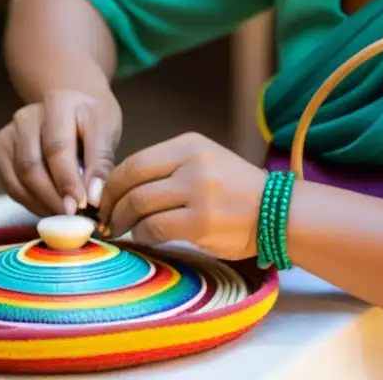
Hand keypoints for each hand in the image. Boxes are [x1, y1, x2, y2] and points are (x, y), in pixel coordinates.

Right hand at [0, 88, 121, 216]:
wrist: (74, 106)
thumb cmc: (92, 120)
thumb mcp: (106, 132)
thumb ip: (100, 163)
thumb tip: (93, 197)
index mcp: (57, 103)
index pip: (57, 148)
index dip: (68, 181)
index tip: (84, 205)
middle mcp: (26, 116)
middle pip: (31, 166)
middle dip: (54, 198)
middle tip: (75, 218)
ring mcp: (9, 133)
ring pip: (18, 179)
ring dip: (43, 204)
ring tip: (67, 216)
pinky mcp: (0, 150)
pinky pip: (12, 186)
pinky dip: (32, 203)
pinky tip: (52, 208)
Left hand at [98, 132, 266, 259]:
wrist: (278, 213)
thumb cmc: (236, 191)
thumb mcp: (204, 162)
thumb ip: (168, 168)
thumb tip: (120, 187)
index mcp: (190, 145)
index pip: (135, 162)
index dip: (111, 184)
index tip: (103, 200)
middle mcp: (193, 163)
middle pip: (131, 182)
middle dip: (110, 205)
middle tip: (105, 220)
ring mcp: (198, 193)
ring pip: (139, 206)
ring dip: (123, 223)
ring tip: (121, 231)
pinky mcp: (201, 222)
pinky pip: (155, 229)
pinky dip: (143, 235)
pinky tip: (145, 237)